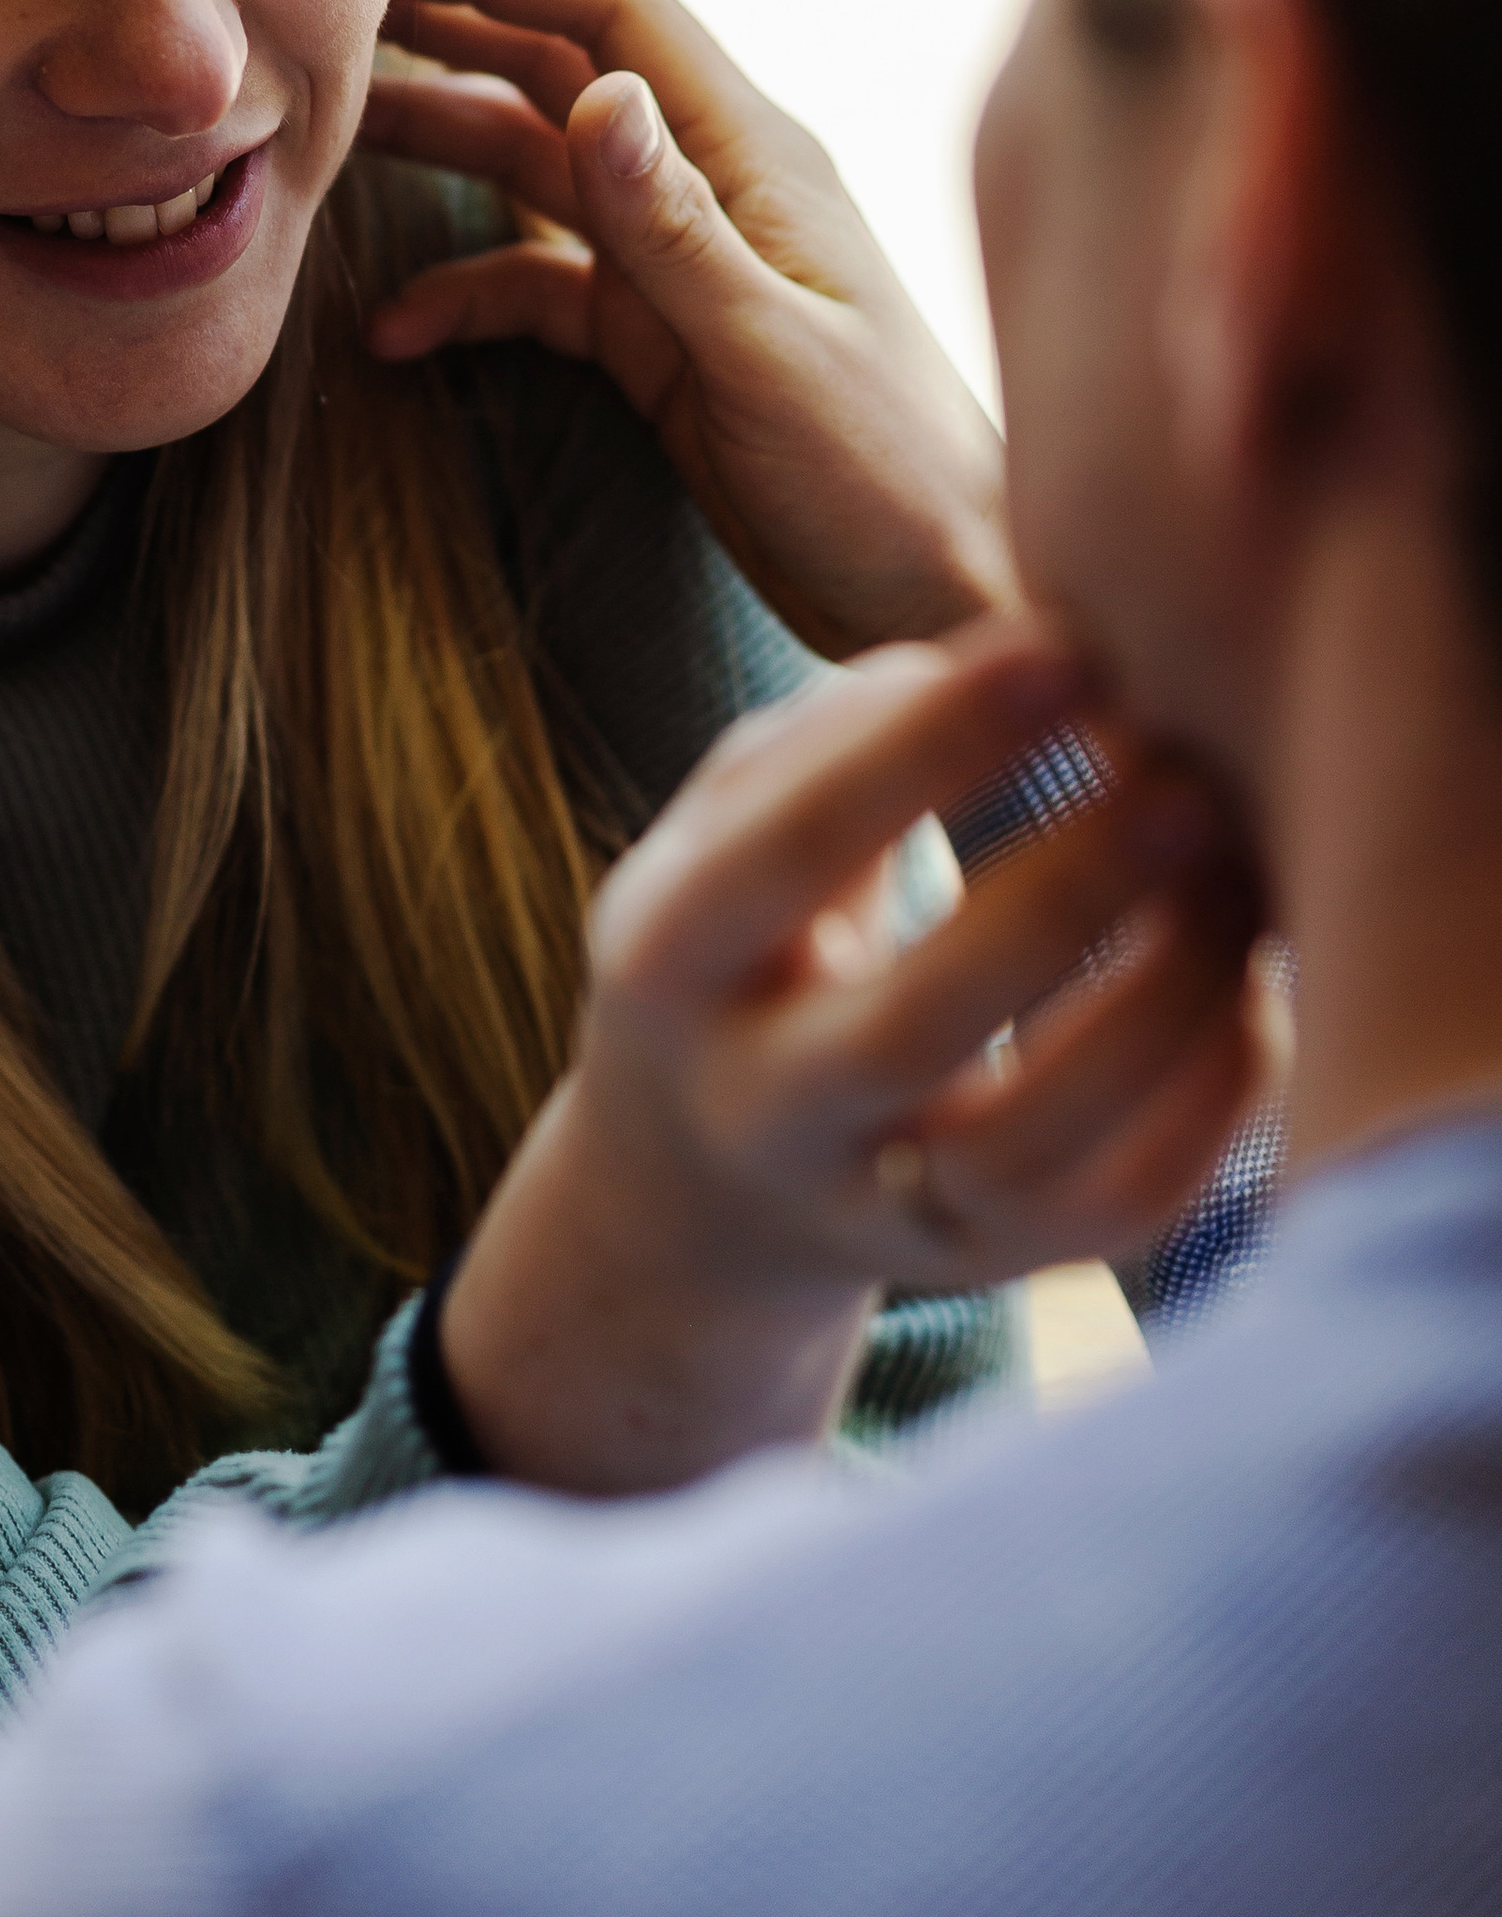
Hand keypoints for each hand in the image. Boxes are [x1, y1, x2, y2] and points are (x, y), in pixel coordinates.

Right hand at [364, 0, 1011, 656]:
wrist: (943, 600)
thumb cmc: (890, 479)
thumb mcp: (771, 356)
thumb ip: (676, 231)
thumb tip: (594, 95)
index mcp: (753, 155)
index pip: (618, 8)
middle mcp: (710, 185)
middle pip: (561, 66)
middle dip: (451, 31)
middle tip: (330, 24)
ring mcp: (678, 261)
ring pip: (536, 166)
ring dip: (441, 146)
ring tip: (329, 145)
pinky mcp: (653, 339)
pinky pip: (538, 284)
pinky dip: (464, 294)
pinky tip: (388, 332)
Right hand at [441, 626, 1274, 1495]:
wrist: (707, 1169)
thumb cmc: (752, 928)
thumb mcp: (729, 823)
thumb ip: (835, 735)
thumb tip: (1005, 666)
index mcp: (667, 961)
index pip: (787, 851)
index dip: (929, 746)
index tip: (1068, 651)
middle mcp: (755, 1107)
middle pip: (910, 1025)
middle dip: (1064, 893)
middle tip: (1182, 781)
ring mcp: (870, 1208)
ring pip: (1027, 1146)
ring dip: (1158, 1005)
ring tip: (1237, 879)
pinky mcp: (984, 1264)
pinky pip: (1114, 1209)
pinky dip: (1202, 1103)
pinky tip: (1248, 990)